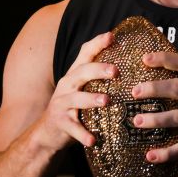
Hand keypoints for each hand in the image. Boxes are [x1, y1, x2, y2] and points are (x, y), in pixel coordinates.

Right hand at [32, 31, 116, 151]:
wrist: (49, 132)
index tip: (112, 36)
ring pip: (76, 99)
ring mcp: (62, 104)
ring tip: (106, 101)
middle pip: (81, 72)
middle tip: (115, 71)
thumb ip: (98, 78)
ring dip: (91, 99)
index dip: (97, 43)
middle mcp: (67, 85)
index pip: (85, 54)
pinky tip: (93, 140)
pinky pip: (72, 128)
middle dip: (98, 70)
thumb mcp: (82, 89)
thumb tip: (128, 65)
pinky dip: (82, 134)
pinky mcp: (60, 122)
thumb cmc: (74, 107)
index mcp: (75, 74)